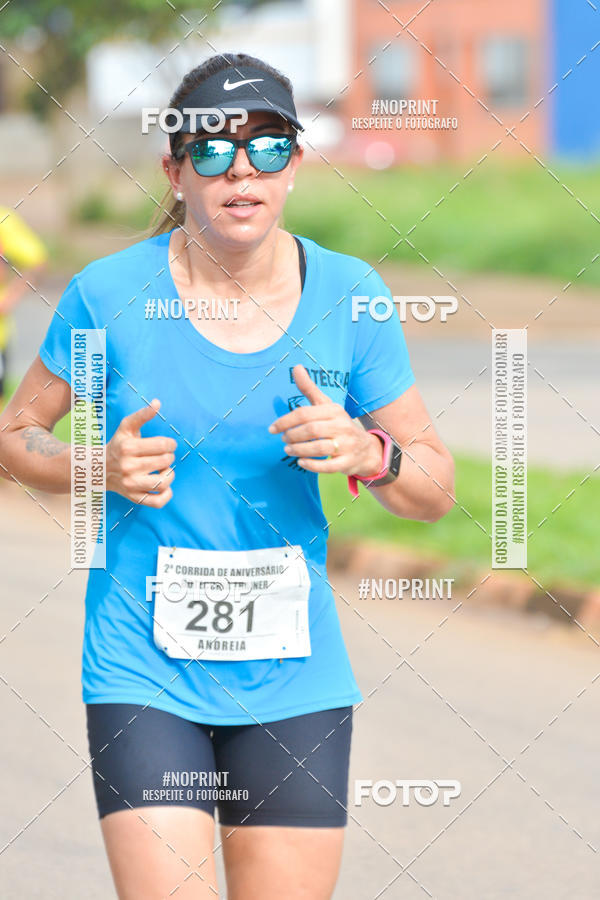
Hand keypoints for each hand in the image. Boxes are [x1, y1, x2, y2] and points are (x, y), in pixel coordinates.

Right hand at [106, 399, 176, 506]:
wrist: (99, 469)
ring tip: (164, 470)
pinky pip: (158, 502)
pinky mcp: (134, 498)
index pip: (163, 445)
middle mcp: (128, 467)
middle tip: (164, 456)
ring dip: (170, 474)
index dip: (171, 444)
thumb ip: (143, 414)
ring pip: (164, 482)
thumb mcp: (127, 427)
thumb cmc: (118, 444)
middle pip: (165, 461)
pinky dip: (167, 494)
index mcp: (128, 448)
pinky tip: (165, 485)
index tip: (168, 445)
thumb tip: (158, 403)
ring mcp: (131, 485)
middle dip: (169, 457)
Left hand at [268, 364, 382, 474]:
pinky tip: (301, 462)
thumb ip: (309, 389)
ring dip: (299, 450)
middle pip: (312, 430)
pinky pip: (328, 466)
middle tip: (283, 440)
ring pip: (319, 448)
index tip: (272, 429)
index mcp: (333, 410)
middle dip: (293, 436)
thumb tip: (296, 367)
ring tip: (288, 450)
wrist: (365, 449)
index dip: (285, 421)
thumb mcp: (326, 405)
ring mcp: (346, 445)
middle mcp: (342, 426)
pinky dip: (312, 465)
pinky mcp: (347, 462)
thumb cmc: (338, 425)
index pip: (305, 414)